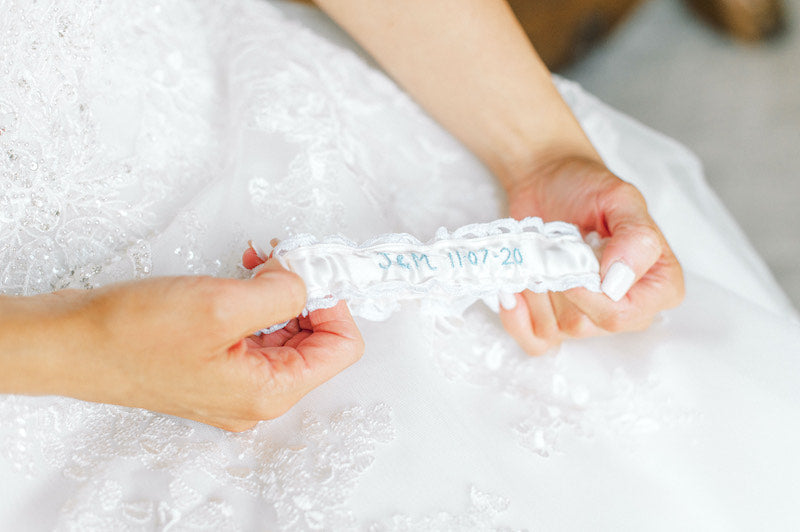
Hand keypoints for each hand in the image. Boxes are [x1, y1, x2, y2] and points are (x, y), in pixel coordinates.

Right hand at [3, 257, 363, 431]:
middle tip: (285, 257)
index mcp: (269, 391)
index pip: (341, 348)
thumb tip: (311, 281)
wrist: (72, 344)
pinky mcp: (216, 363)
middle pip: (316, 338)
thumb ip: (283, 293)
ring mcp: (236, 380)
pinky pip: (256, 330)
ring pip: (285, 330)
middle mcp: (257, 393)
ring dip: (280, 289)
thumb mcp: (223, 306)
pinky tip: (242, 273)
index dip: (335, 302)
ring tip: (258, 261)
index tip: (317, 269)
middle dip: (306, 291)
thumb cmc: (132, 336)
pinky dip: (256, 298)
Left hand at [499, 155, 683, 354]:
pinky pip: (534, 341)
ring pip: (555, 330)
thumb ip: (634, 237)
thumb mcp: (621, 198)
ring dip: (535, 290)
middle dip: (557, 285)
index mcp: (658, 286)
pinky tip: (511, 290)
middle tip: (552, 250)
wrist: (548, 183)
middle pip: (584, 325)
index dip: (591, 295)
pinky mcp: (552, 322)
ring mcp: (587, 320)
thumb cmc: (589, 189)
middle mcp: (626, 310)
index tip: (572, 259)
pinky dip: (516, 318)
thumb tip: (617, 281)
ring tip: (538, 256)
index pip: (625, 316)